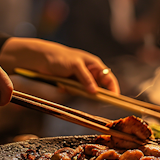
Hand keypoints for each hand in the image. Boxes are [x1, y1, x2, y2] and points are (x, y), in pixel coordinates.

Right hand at [0, 38, 119, 94]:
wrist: (42, 57)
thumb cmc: (58, 67)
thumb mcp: (72, 80)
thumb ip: (81, 87)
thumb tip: (92, 97)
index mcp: (92, 66)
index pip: (108, 78)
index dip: (114, 89)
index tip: (117, 101)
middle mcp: (90, 64)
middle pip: (107, 77)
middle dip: (112, 90)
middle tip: (115, 102)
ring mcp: (83, 62)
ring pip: (98, 75)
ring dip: (103, 88)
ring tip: (107, 99)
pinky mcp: (74, 63)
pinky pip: (85, 75)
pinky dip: (89, 83)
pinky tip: (93, 92)